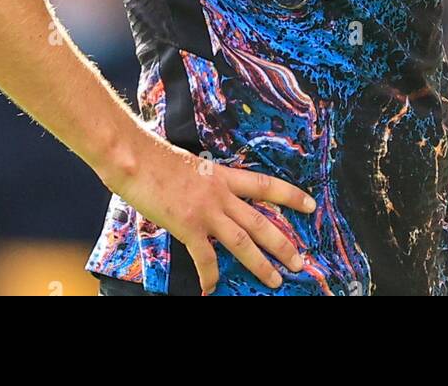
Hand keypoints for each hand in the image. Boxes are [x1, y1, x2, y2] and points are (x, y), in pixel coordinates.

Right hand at [106, 136, 315, 294]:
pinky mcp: (188, 226)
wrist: (136, 158)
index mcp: (224, 176)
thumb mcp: (192, 167)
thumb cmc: (157, 159)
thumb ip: (207, 184)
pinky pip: (206, 258)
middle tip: (300, 261)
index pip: (266, 185)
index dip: (291, 196)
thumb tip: (213, 197)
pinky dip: (211, 275)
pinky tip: (212, 289)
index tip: (311, 205)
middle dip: (283, 244)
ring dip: (261, 264)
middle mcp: (221, 194)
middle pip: (261, 222)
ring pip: (244, 242)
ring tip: (275, 280)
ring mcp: (206, 211)